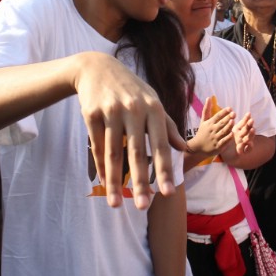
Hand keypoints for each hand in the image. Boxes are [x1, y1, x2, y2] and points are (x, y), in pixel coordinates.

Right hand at [75, 54, 185, 209]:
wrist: (97, 68)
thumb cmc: (131, 89)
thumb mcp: (152, 101)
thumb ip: (168, 125)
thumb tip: (183, 148)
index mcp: (154, 108)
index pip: (161, 145)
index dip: (165, 170)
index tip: (169, 192)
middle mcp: (134, 109)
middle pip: (137, 152)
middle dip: (140, 182)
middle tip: (144, 207)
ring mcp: (111, 111)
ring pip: (114, 153)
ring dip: (116, 181)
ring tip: (116, 204)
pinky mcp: (92, 113)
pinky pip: (97, 146)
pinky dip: (101, 167)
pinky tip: (106, 184)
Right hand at [187, 97, 234, 155]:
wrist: (197, 148)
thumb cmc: (202, 132)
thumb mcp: (203, 121)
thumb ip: (207, 109)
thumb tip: (208, 97)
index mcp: (209, 123)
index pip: (217, 116)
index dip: (224, 112)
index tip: (230, 108)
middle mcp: (212, 130)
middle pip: (221, 123)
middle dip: (227, 118)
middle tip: (234, 114)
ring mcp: (215, 138)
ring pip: (223, 132)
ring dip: (228, 127)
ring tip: (233, 121)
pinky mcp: (217, 146)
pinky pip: (224, 141)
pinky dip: (228, 138)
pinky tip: (232, 134)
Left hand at [221, 113, 254, 163]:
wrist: (220, 152)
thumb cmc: (220, 139)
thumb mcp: (221, 129)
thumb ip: (221, 120)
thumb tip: (213, 106)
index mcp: (237, 130)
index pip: (243, 123)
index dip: (246, 119)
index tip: (248, 113)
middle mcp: (241, 136)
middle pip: (246, 130)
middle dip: (249, 125)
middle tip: (251, 120)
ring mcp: (242, 144)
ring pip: (249, 138)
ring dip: (251, 134)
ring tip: (252, 130)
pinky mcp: (241, 151)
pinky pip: (248, 149)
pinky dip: (249, 147)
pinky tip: (249, 144)